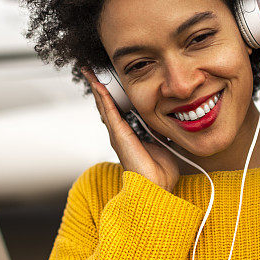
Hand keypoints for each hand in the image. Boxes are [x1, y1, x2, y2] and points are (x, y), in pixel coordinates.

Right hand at [81, 68, 179, 191]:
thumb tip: (171, 118)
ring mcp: (118, 135)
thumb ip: (162, 130)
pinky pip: (109, 112)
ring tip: (89, 73)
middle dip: (100, 88)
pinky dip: (103, 98)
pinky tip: (98, 85)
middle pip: (106, 105)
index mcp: (130, 135)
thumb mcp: (163, 143)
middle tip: (91, 71)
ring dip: (97, 88)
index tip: (108, 80)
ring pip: (104, 106)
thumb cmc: (160, 172)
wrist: (156, 187)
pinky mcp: (119, 136)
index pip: (117, 110)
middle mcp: (120, 134)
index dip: (111, 94)